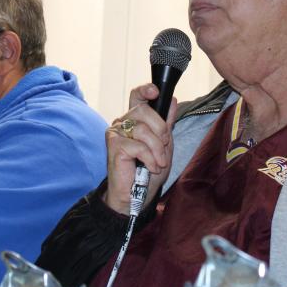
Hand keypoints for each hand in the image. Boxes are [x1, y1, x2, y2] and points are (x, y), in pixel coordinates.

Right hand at [103, 83, 177, 214]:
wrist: (137, 196)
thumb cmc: (149, 172)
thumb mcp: (164, 146)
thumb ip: (166, 124)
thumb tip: (173, 101)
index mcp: (135, 120)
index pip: (137, 96)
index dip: (145, 90)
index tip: (155, 91)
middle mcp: (122, 122)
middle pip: (144, 110)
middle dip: (160, 130)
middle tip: (164, 148)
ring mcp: (116, 133)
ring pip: (142, 129)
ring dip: (157, 149)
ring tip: (158, 163)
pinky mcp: (113, 146)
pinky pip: (138, 146)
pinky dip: (149, 159)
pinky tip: (149, 167)